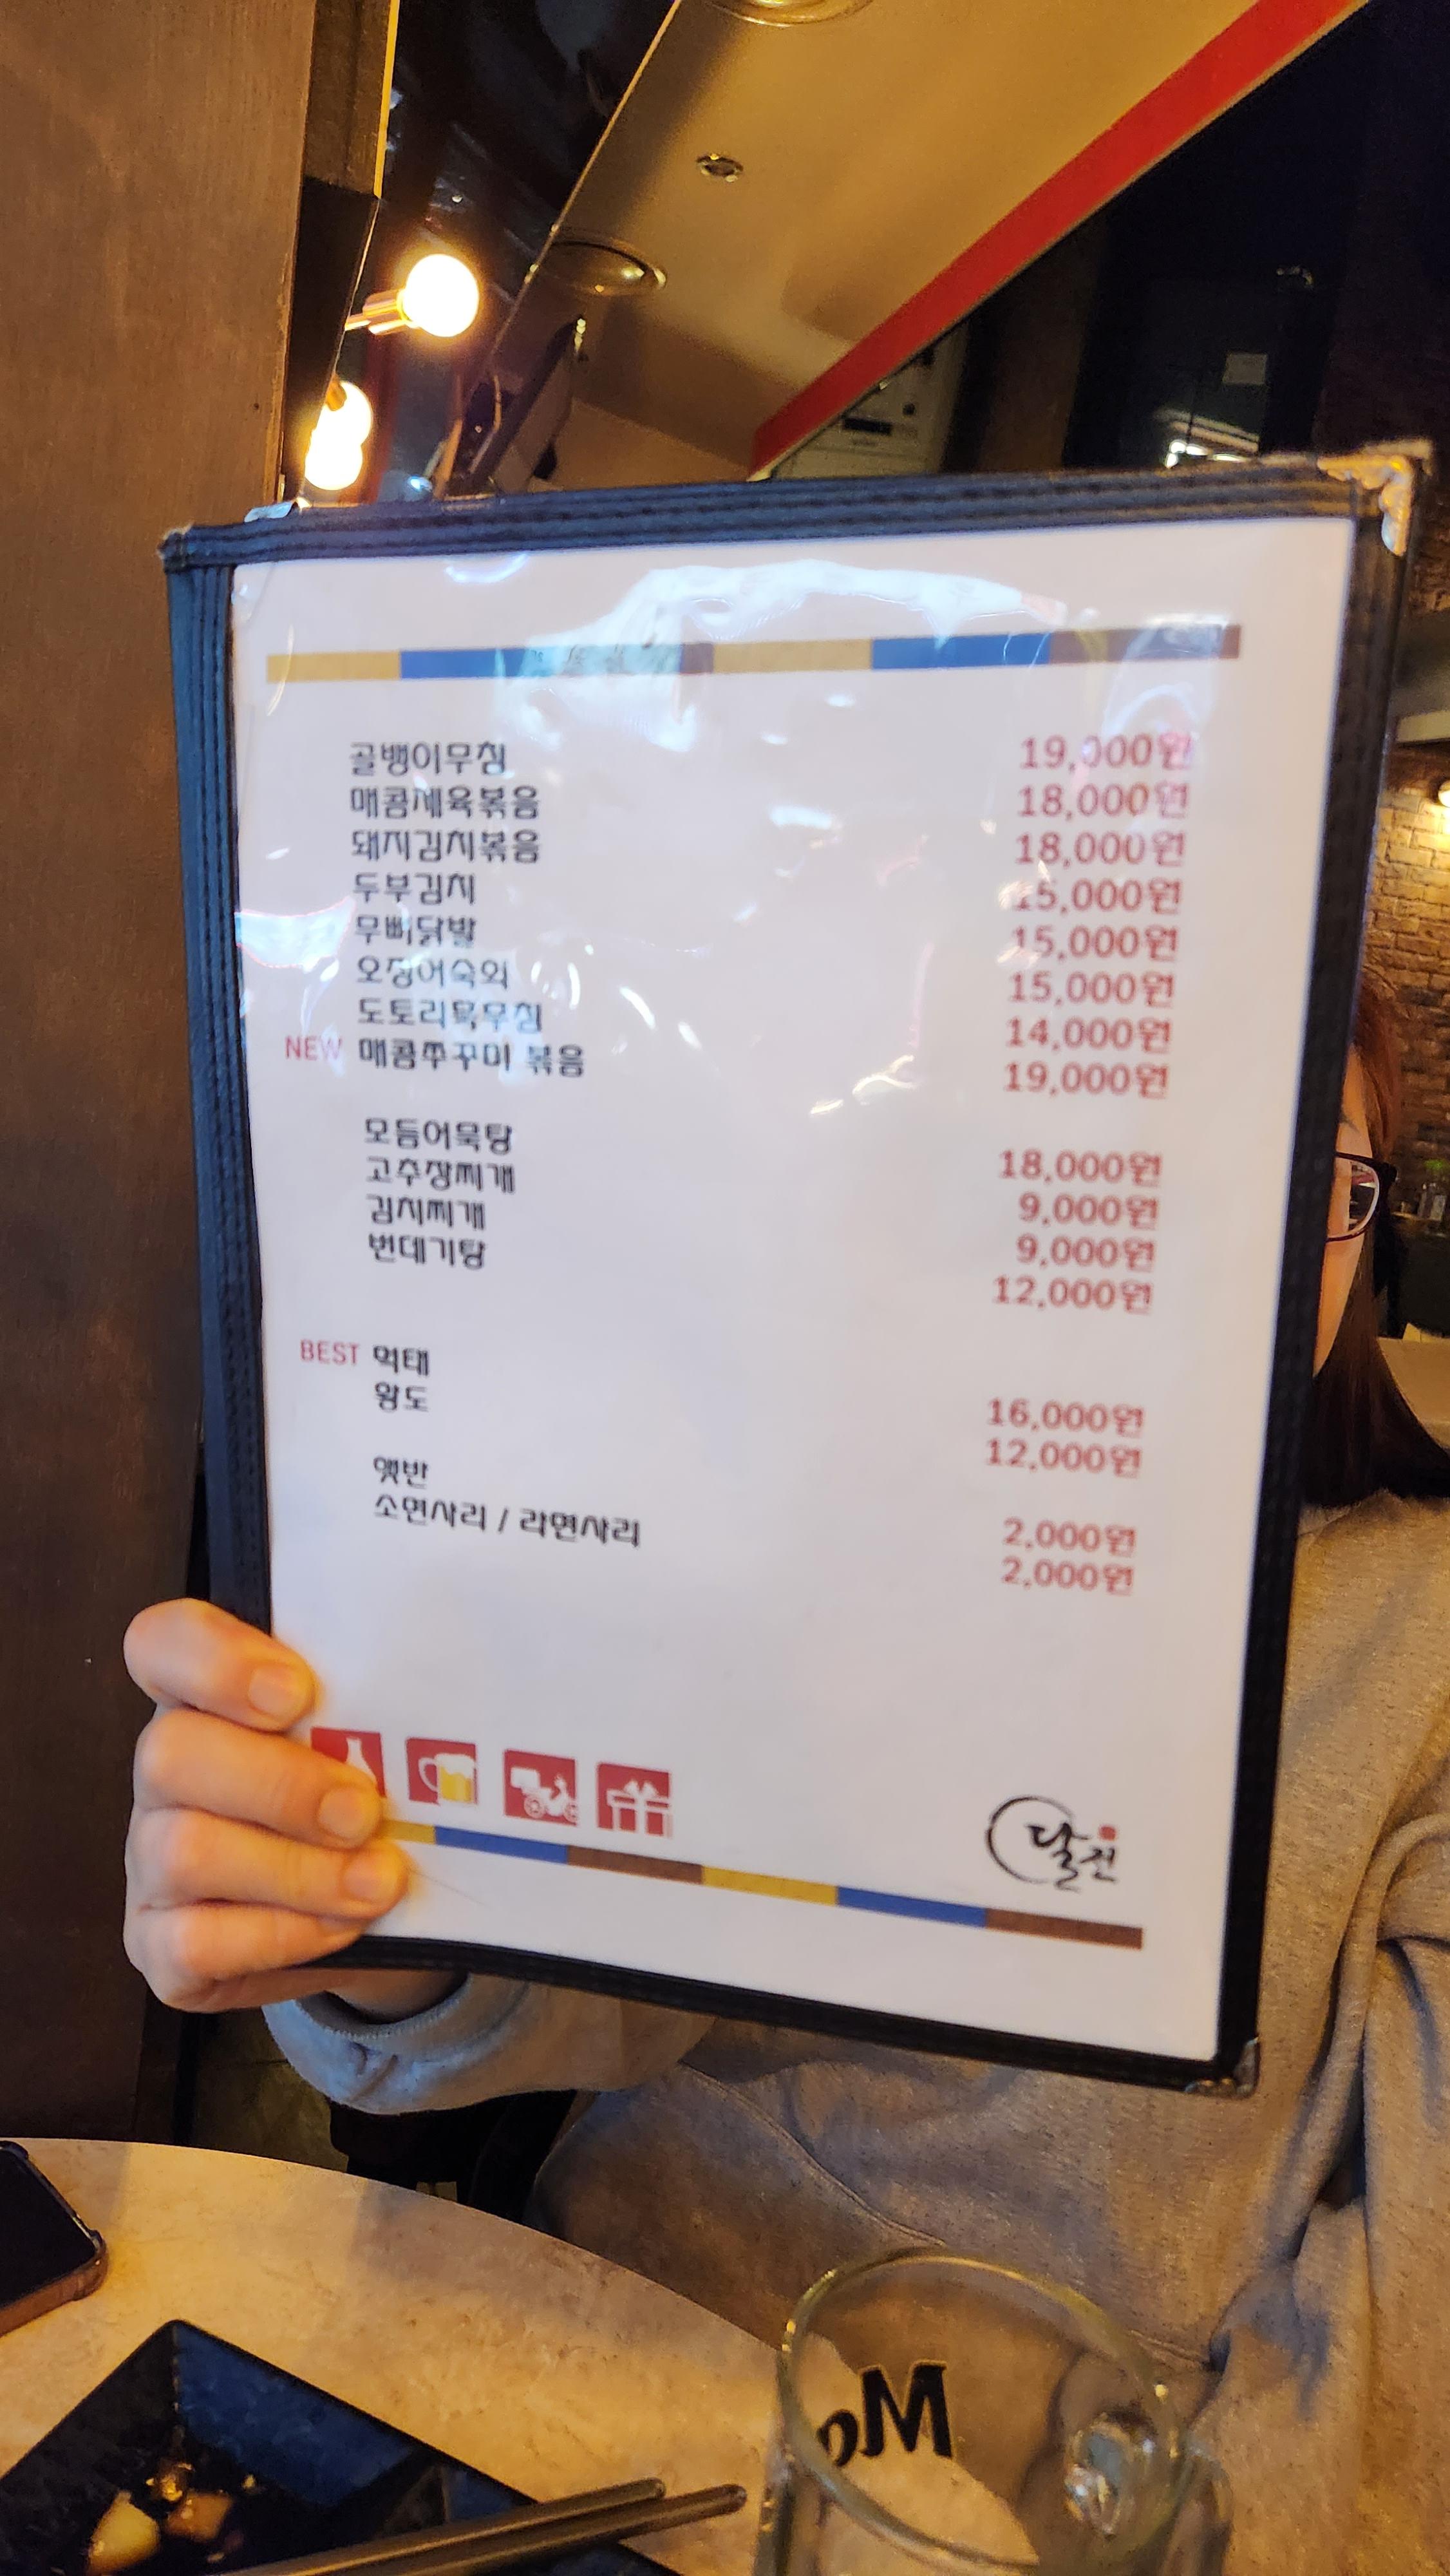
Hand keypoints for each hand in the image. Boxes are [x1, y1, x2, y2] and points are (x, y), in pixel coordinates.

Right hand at [124, 1599, 456, 2018]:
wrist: (378, 1912)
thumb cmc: (372, 1801)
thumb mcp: (379, 1740)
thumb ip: (380, 1705)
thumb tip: (450, 1681)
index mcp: (206, 1699)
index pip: (161, 1643)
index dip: (213, 1659)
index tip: (298, 1690)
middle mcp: (167, 1773)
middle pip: (169, 1753)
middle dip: (280, 1785)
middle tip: (364, 1811)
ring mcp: (150, 1862)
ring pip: (183, 1851)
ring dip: (296, 1870)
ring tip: (377, 1882)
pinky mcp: (160, 1946)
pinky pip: (192, 1942)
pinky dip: (279, 1935)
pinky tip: (340, 1927)